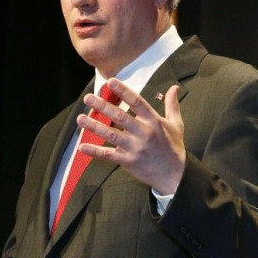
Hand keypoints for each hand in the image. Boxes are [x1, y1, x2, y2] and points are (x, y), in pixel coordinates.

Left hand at [77, 78, 185, 194]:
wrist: (175, 176)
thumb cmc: (174, 148)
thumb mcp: (177, 125)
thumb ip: (172, 105)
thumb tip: (174, 87)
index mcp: (154, 121)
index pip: (137, 102)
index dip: (123, 91)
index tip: (110, 82)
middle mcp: (144, 133)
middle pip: (120, 117)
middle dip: (103, 106)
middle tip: (88, 98)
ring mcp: (135, 148)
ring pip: (111, 135)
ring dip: (94, 126)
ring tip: (80, 118)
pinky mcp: (129, 162)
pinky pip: (109, 155)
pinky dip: (95, 151)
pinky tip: (82, 147)